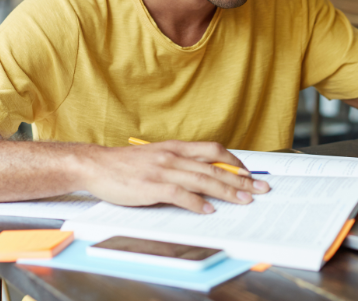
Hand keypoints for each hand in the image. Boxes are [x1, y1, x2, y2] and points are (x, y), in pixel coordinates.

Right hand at [81, 140, 269, 212]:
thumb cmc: (126, 164)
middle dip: (241, 179)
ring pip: (203, 180)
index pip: (214, 150)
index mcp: (176, 147)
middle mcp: (174, 156)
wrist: (97, 165)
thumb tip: (204, 174)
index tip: (250, 173)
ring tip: (244, 200)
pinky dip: (197, 202)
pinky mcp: (152, 185)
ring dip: (227, 191)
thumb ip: (179, 163)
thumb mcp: (157, 156)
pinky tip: (209, 210)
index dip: (235, 161)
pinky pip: (180, 194)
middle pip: (215, 167)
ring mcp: (164, 170)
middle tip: (260, 188)